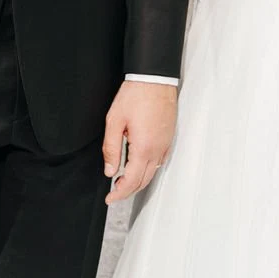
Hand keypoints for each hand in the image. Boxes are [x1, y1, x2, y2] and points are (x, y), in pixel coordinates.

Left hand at [103, 79, 176, 204]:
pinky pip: (159, 162)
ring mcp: (165, 144)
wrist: (154, 79)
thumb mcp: (115, 121)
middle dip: (128, 191)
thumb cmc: (136, 95)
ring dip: (138, 181)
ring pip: (152, 173)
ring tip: (123, 181)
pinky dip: (148, 170)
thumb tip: (110, 171)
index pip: (131, 181)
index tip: (110, 198)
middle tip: (114, 193)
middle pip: (143, 181)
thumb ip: (111, 148)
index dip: (119, 193)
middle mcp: (157, 149)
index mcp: (143, 147)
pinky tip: (138, 166)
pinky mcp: (168, 138)